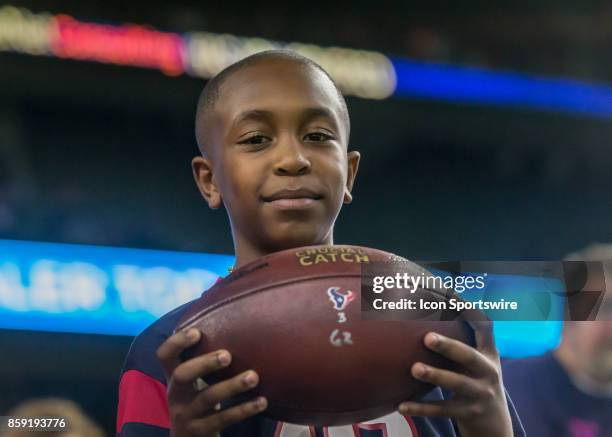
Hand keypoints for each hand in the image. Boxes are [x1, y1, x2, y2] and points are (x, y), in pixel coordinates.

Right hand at [156, 328, 266, 436]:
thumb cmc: (198, 401)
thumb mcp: (194, 383)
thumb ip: (204, 358)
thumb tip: (230, 314)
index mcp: (174, 378)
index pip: (164, 355)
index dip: (176, 342)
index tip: (197, 331)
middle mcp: (176, 395)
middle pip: (182, 375)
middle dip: (204, 363)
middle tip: (227, 355)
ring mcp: (187, 415)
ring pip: (208, 398)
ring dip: (232, 386)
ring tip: (254, 376)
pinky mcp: (201, 432)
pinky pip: (224, 419)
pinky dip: (244, 409)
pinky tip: (262, 401)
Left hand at [398, 321, 512, 436]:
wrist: (494, 422)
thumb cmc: (475, 380)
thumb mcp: (477, 361)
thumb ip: (460, 343)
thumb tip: (424, 313)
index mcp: (489, 354)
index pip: (485, 327)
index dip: (469, 311)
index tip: (451, 296)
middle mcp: (488, 372)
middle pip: (469, 357)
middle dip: (449, 346)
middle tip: (427, 337)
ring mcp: (480, 394)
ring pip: (457, 383)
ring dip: (435, 375)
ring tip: (415, 369)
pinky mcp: (468, 413)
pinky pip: (442, 410)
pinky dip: (421, 408)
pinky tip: (401, 406)